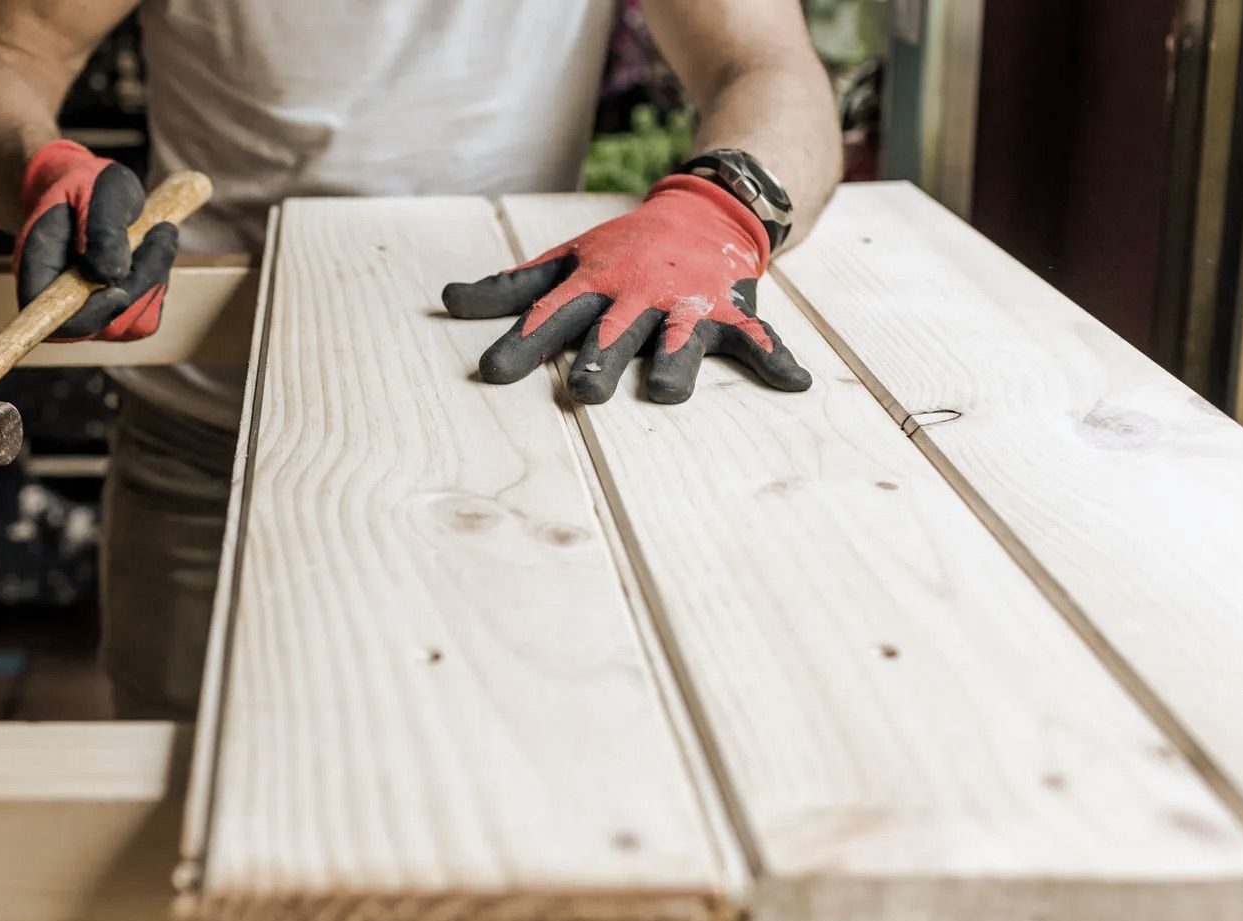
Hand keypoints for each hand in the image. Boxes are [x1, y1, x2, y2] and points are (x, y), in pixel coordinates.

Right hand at [14, 139, 176, 341]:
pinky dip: (158, 282)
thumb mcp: (96, 189)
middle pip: (105, 325)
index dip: (89, 317)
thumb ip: (101, 229)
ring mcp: (89, 313)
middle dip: (140, 283)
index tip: (118, 291)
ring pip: (133, 322)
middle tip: (161, 231)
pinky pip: (147, 316)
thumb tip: (112, 275)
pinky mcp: (116, 314)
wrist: (89, 190)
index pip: (55, 321)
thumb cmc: (87, 185)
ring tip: (157, 234)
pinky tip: (153, 252)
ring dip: (154, 279)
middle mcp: (61, 302)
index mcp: (38, 271)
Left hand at [442, 175, 809, 403]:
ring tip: (667, 392)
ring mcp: (687, 305)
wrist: (706, 205)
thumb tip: (447, 301)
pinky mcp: (731, 311)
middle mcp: (639, 296)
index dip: (521, 345)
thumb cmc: (624, 249)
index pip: (550, 317)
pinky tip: (794, 383)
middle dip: (598, 361)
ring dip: (674, 364)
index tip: (492, 373)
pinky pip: (756, 339)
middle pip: (613, 333)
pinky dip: (777, 358)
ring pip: (679, 339)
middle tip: (582, 393)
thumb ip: (510, 288)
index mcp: (595, 286)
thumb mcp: (566, 260)